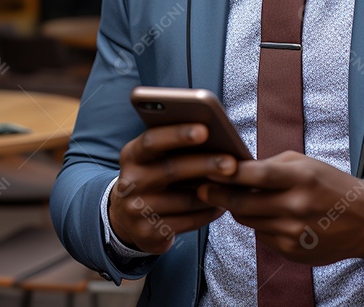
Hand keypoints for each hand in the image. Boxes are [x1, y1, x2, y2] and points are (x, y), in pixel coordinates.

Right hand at [108, 123, 237, 253]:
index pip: (151, 140)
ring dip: (214, 193)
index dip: (177, 134)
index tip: (205, 129)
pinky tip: (222, 205)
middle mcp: (130, 182)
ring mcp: (136, 210)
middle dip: (204, 164)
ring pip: (184, 200)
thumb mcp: (153, 159)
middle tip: (232, 163)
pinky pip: (187, 222)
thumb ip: (174, 147)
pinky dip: (208, 213)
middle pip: (171, 170)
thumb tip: (216, 137)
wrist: (127, 219)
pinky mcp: (148, 233)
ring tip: (236, 186)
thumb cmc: (153, 178)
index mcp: (131, 155)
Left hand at [197, 152, 363, 265]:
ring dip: (238, 208)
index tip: (207, 169)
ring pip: (248, 220)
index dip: (227, 173)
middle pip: (243, 203)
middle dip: (218, 195)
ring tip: (234, 198)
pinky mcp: (291, 251)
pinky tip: (267, 215)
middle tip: (201, 188)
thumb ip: (272, 165)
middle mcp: (296, 207)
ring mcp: (293, 233)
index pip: (255, 174)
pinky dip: (258, 224)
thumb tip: (236, 170)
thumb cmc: (331, 185)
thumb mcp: (306, 164)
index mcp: (301, 178)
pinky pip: (261, 235)